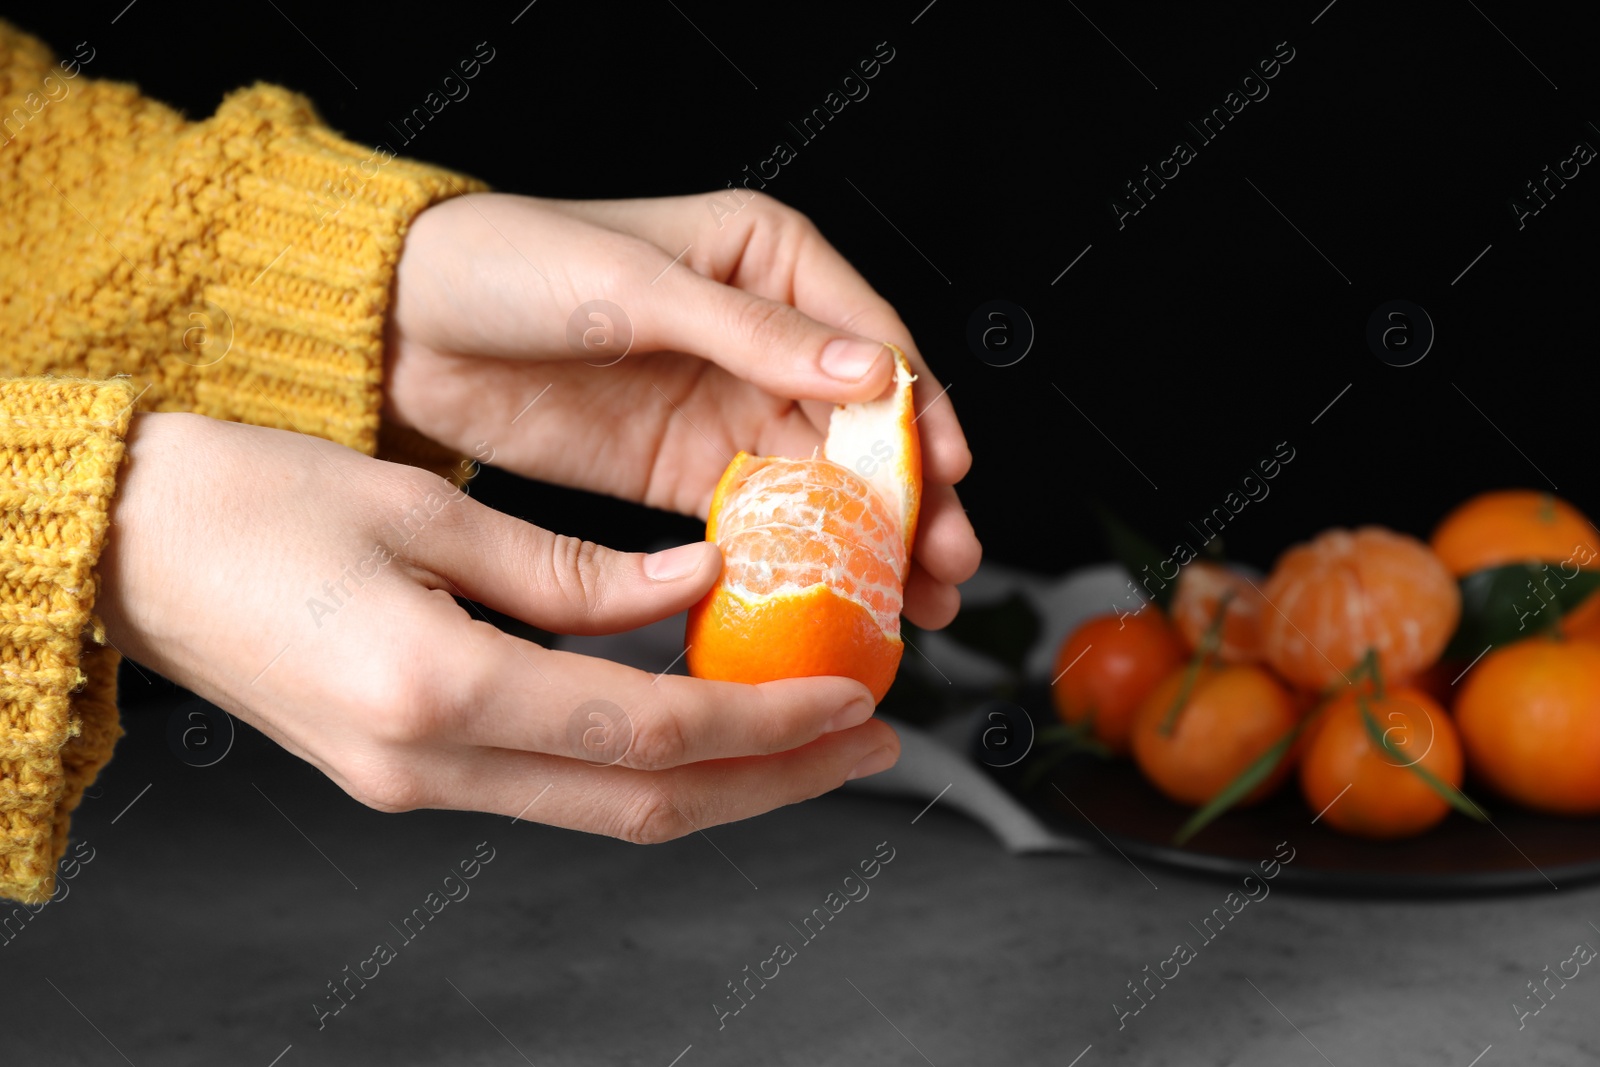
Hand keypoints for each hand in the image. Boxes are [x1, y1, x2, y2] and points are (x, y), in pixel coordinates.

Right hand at [95, 413, 899, 838]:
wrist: (125, 554)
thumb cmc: (251, 503)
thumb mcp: (424, 511)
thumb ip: (573, 570)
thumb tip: (699, 580)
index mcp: (437, 687)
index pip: (650, 730)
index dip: (766, 720)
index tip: (853, 694)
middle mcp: (429, 763)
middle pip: (646, 804)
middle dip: (773, 779)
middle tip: (870, 739)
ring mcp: (413, 785)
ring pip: (606, 810)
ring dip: (720, 781)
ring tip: (808, 737)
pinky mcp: (407, 773)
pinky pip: (555, 786)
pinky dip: (642, 764)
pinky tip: (697, 720)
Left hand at [384, 191, 980, 627]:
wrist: (404, 327)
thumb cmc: (512, 266)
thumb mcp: (635, 285)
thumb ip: (753, 332)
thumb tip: (874, 371)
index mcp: (769, 260)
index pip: (872, 341)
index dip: (920, 411)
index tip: (950, 473)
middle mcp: (763, 335)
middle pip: (862, 424)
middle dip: (910, 495)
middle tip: (944, 562)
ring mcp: (727, 406)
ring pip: (824, 481)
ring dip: (868, 539)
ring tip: (911, 601)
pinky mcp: (684, 469)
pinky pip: (759, 518)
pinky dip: (798, 558)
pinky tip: (829, 597)